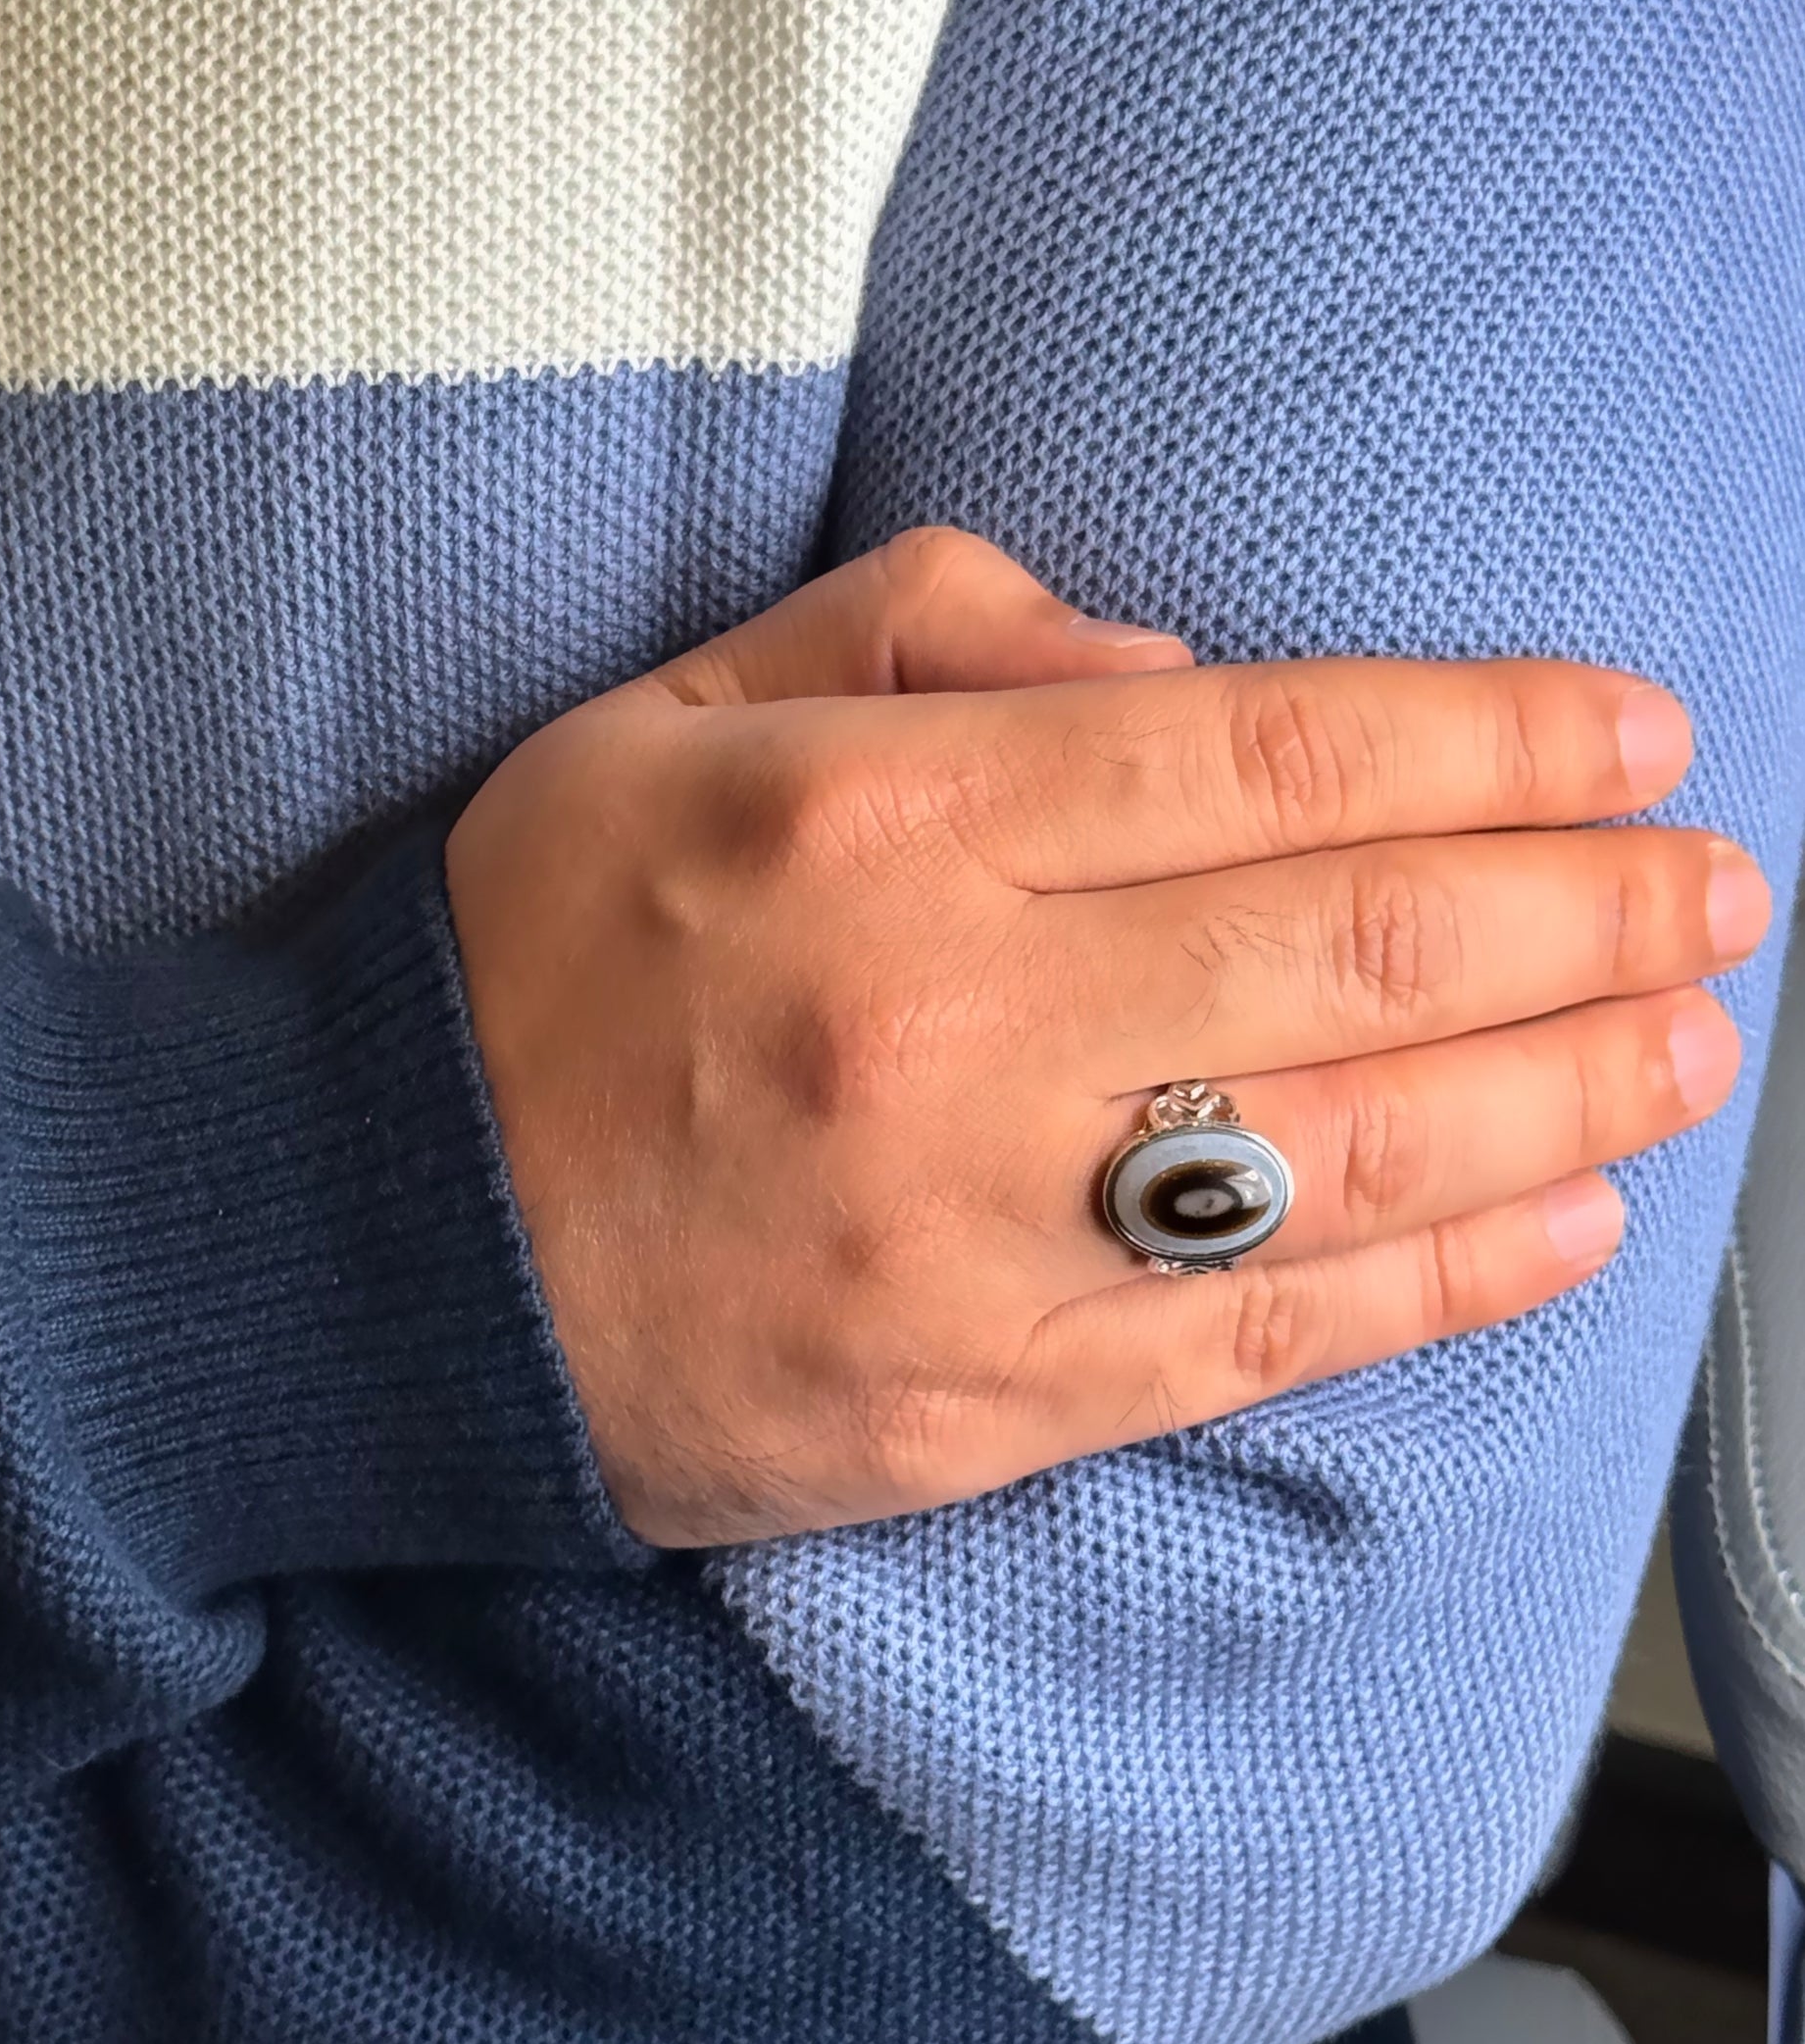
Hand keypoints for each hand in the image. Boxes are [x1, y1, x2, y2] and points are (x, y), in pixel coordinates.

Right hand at [445, 528, 1766, 1547]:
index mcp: (881, 827)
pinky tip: (1565, 1224)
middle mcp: (954, 1028)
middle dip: (1581, 906)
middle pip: (1353, 948)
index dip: (1486, 739)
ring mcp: (978, 1236)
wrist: (374, 1257)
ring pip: (1350, 1153)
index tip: (1632, 734)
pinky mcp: (980, 1403)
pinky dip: (1441, 1283)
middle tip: (1718, 885)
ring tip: (1692, 1038)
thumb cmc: (528, 964)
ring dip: (1563, 1091)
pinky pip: (1256, 1336)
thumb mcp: (668, 719)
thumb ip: (919, 640)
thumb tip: (1175, 673)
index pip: (1264, 755)